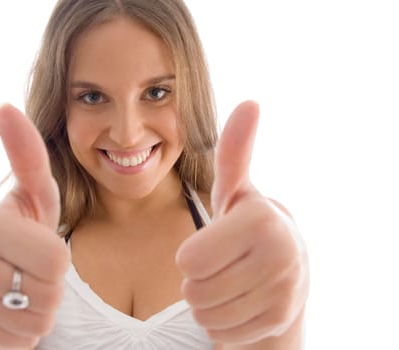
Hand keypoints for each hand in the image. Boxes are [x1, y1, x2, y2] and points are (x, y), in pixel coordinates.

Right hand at [0, 104, 69, 348]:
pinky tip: (8, 309)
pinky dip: (23, 330)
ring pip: (35, 322)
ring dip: (39, 309)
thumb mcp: (36, 194)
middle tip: (32, 272)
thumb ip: (28, 155)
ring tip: (21, 288)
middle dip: (51, 287)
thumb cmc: (26, 231)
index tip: (37, 246)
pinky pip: (19, 341)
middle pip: (48, 293)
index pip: (55, 260)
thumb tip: (4, 105)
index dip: (58, 260)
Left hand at [176, 101, 308, 345]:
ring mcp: (283, 294)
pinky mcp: (279, 322)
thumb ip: (235, 151)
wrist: (288, 272)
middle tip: (220, 268)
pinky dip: (223, 323)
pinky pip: (222, 334)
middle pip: (194, 290)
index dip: (192, 256)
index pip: (189, 260)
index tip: (213, 246)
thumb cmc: (247, 227)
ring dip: (208, 303)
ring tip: (230, 283)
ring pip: (206, 315)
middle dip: (197, 282)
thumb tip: (249, 103)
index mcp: (261, 221)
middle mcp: (279, 257)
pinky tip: (241, 304)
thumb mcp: (236, 190)